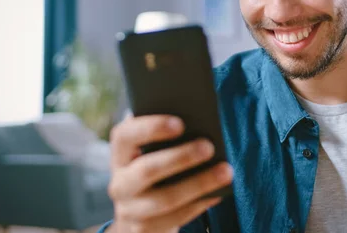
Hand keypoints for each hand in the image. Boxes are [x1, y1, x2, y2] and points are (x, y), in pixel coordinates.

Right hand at [106, 115, 232, 232]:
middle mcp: (120, 183)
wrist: (140, 216)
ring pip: (166, 198)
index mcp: (121, 155)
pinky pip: (176, 217)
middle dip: (181, 157)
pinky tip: (218, 193)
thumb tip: (202, 132)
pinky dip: (200, 204)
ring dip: (199, 184)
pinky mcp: (144, 230)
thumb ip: (170, 141)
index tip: (180, 123)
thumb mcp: (154, 155)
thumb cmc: (157, 172)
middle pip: (147, 169)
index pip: (125, 136)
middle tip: (209, 146)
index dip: (151, 128)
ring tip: (226, 171)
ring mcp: (130, 210)